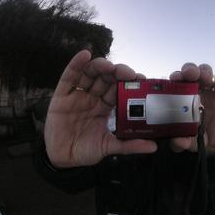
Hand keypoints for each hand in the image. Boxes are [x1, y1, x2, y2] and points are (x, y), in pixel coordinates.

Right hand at [44, 50, 156, 167]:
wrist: (63, 158)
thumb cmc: (85, 150)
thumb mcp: (109, 147)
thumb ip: (129, 145)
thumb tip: (153, 146)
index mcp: (105, 106)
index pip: (118, 89)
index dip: (129, 83)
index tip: (141, 79)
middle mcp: (92, 97)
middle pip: (105, 78)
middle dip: (117, 73)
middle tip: (128, 74)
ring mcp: (77, 95)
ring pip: (89, 74)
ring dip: (100, 66)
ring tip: (109, 66)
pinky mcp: (61, 96)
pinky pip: (68, 77)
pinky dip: (76, 64)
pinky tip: (84, 55)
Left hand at [169, 63, 214, 156]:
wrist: (208, 141)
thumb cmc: (191, 136)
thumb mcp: (186, 141)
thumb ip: (181, 142)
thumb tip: (177, 141)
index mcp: (177, 96)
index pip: (174, 82)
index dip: (174, 78)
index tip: (174, 79)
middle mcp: (191, 89)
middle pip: (189, 72)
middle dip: (189, 69)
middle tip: (190, 74)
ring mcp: (206, 89)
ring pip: (205, 72)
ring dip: (204, 71)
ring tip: (205, 77)